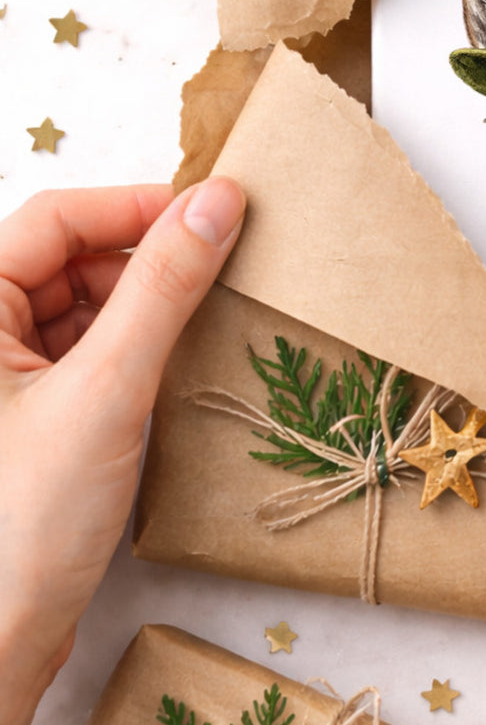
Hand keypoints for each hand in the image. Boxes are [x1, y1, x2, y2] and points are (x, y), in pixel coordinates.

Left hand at [0, 180, 244, 724]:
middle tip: (226, 261)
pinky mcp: (36, 414)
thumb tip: (218, 203)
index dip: (136, 206)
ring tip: (212, 312)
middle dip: (147, 255)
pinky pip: (93, 351)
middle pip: (71, 258)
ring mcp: (7, 378)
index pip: (55, 219)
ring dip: (148, 301)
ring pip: (86, 305)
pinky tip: (181, 360)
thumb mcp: (107, 389)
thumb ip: (164, 288)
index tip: (216, 210)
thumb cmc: (22, 522)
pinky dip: (139, 345)